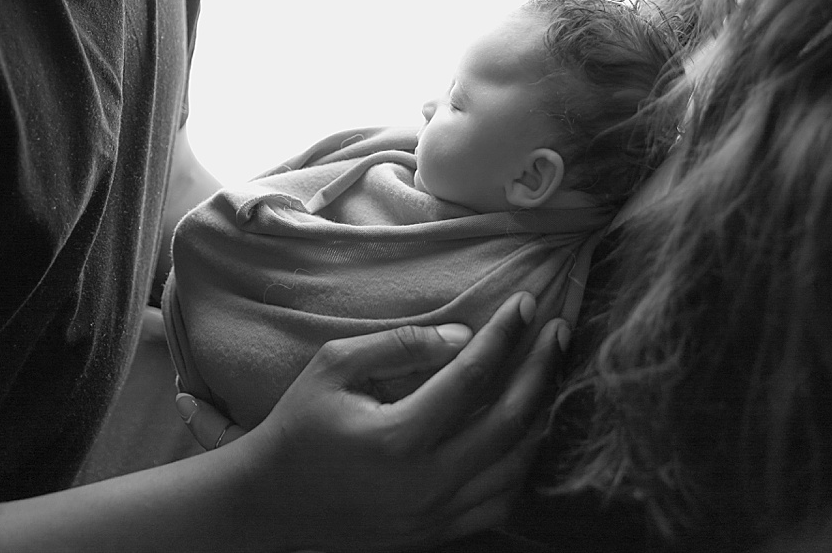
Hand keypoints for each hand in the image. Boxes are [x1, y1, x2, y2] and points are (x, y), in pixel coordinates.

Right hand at [215, 292, 560, 551]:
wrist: (272, 503)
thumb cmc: (300, 424)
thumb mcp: (335, 366)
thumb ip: (400, 345)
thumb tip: (464, 336)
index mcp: (399, 437)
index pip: (473, 376)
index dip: (505, 334)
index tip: (526, 302)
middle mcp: (428, 482)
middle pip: (510, 421)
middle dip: (541, 368)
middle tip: (558, 328)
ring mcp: (437, 515)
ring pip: (517, 465)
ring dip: (541, 414)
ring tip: (549, 372)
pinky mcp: (438, 534)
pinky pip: (501, 501)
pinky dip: (523, 463)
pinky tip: (526, 429)